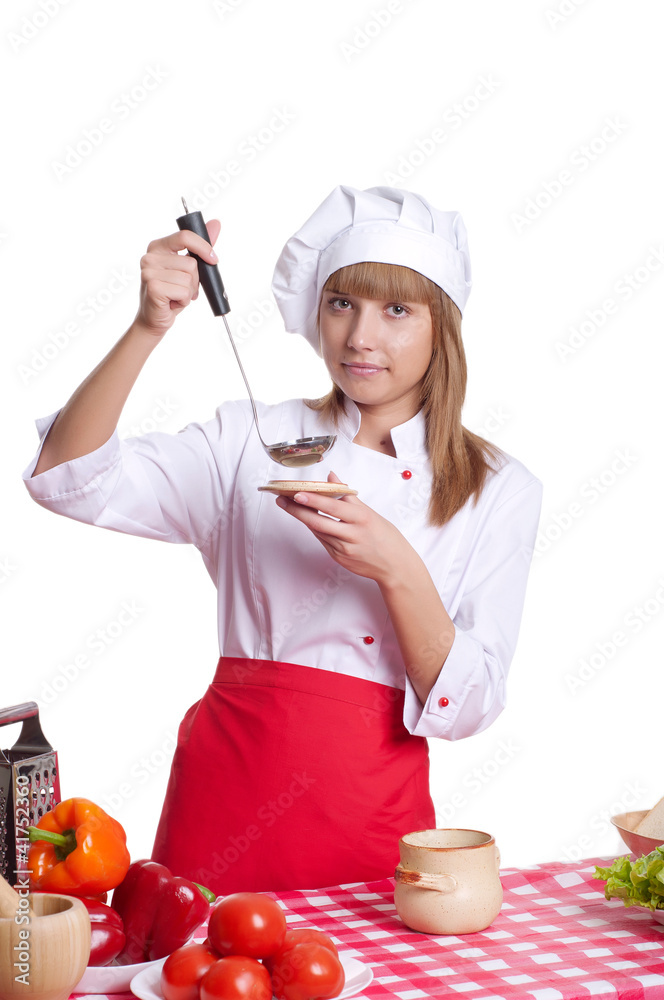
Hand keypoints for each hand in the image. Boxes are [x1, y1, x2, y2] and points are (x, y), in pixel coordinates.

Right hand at [134, 220, 220, 336]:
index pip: (185, 236)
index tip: (214, 259)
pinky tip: (172, 302)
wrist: (155, 318)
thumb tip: (215, 223)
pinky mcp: (153, 287)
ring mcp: (149, 272)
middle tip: (182, 288)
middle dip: (194, 280)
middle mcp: (150, 257)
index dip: (203, 247)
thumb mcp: (187, 268)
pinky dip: (184, 301)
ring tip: (176, 296)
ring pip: (188, 278)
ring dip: (189, 292)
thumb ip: (200, 246)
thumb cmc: (172, 293)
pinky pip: (184, 291)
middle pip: (191, 263)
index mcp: (158, 247)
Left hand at [275, 472, 415, 585]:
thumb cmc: (385, 536)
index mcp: (362, 518)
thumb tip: (331, 476)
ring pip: (317, 531)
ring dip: (302, 518)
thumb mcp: (369, 512)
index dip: (313, 500)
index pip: (332, 507)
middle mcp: (352, 534)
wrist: (395, 565)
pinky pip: (322, 541)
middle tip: (281, 499)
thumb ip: (347, 495)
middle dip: (297, 510)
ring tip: (288, 505)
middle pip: (318, 522)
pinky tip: (307, 520)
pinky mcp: (339, 558)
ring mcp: (344, 549)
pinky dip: (315, 529)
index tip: (297, 493)